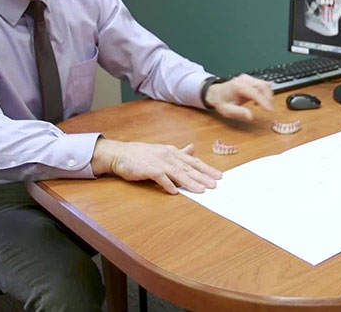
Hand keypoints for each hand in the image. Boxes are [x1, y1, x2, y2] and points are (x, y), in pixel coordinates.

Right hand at [91, 138, 221, 193]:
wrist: (121, 154)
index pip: (193, 161)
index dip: (206, 169)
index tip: (219, 175)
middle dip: (203, 176)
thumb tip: (192, 148)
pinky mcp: (148, 169)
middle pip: (189, 168)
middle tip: (215, 184)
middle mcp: (168, 156)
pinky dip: (168, 185)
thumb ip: (179, 152)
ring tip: (201, 190)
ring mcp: (159, 162)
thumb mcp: (163, 150)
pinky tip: (175, 192)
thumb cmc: (142, 154)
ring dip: (190, 182)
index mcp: (173, 152)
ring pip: (178, 173)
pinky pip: (160, 178)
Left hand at [204, 74, 272, 121]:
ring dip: (267, 95)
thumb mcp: (227, 110)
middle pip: (263, 85)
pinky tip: (257, 101)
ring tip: (262, 105)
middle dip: (268, 98)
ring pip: (265, 84)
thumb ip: (239, 112)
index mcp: (238, 86)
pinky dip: (264, 93)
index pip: (255, 92)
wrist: (216, 93)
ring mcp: (248, 78)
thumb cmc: (221, 101)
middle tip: (268, 109)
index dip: (264, 101)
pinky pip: (262, 85)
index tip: (270, 110)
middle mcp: (244, 80)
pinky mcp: (250, 80)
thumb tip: (251, 116)